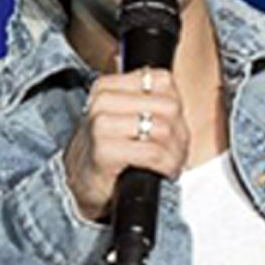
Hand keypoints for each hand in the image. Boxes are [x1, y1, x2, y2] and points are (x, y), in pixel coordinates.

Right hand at [64, 67, 189, 223]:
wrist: (85, 182)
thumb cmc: (113, 150)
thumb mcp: (130, 116)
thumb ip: (153, 100)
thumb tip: (179, 103)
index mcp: (109, 85)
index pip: (163, 82)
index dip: (175, 108)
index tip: (172, 128)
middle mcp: (102, 99)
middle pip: (168, 106)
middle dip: (178, 133)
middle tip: (174, 150)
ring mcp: (101, 123)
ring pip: (162, 128)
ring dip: (174, 152)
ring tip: (169, 162)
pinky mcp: (104, 149)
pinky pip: (152, 152)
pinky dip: (165, 165)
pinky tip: (162, 172)